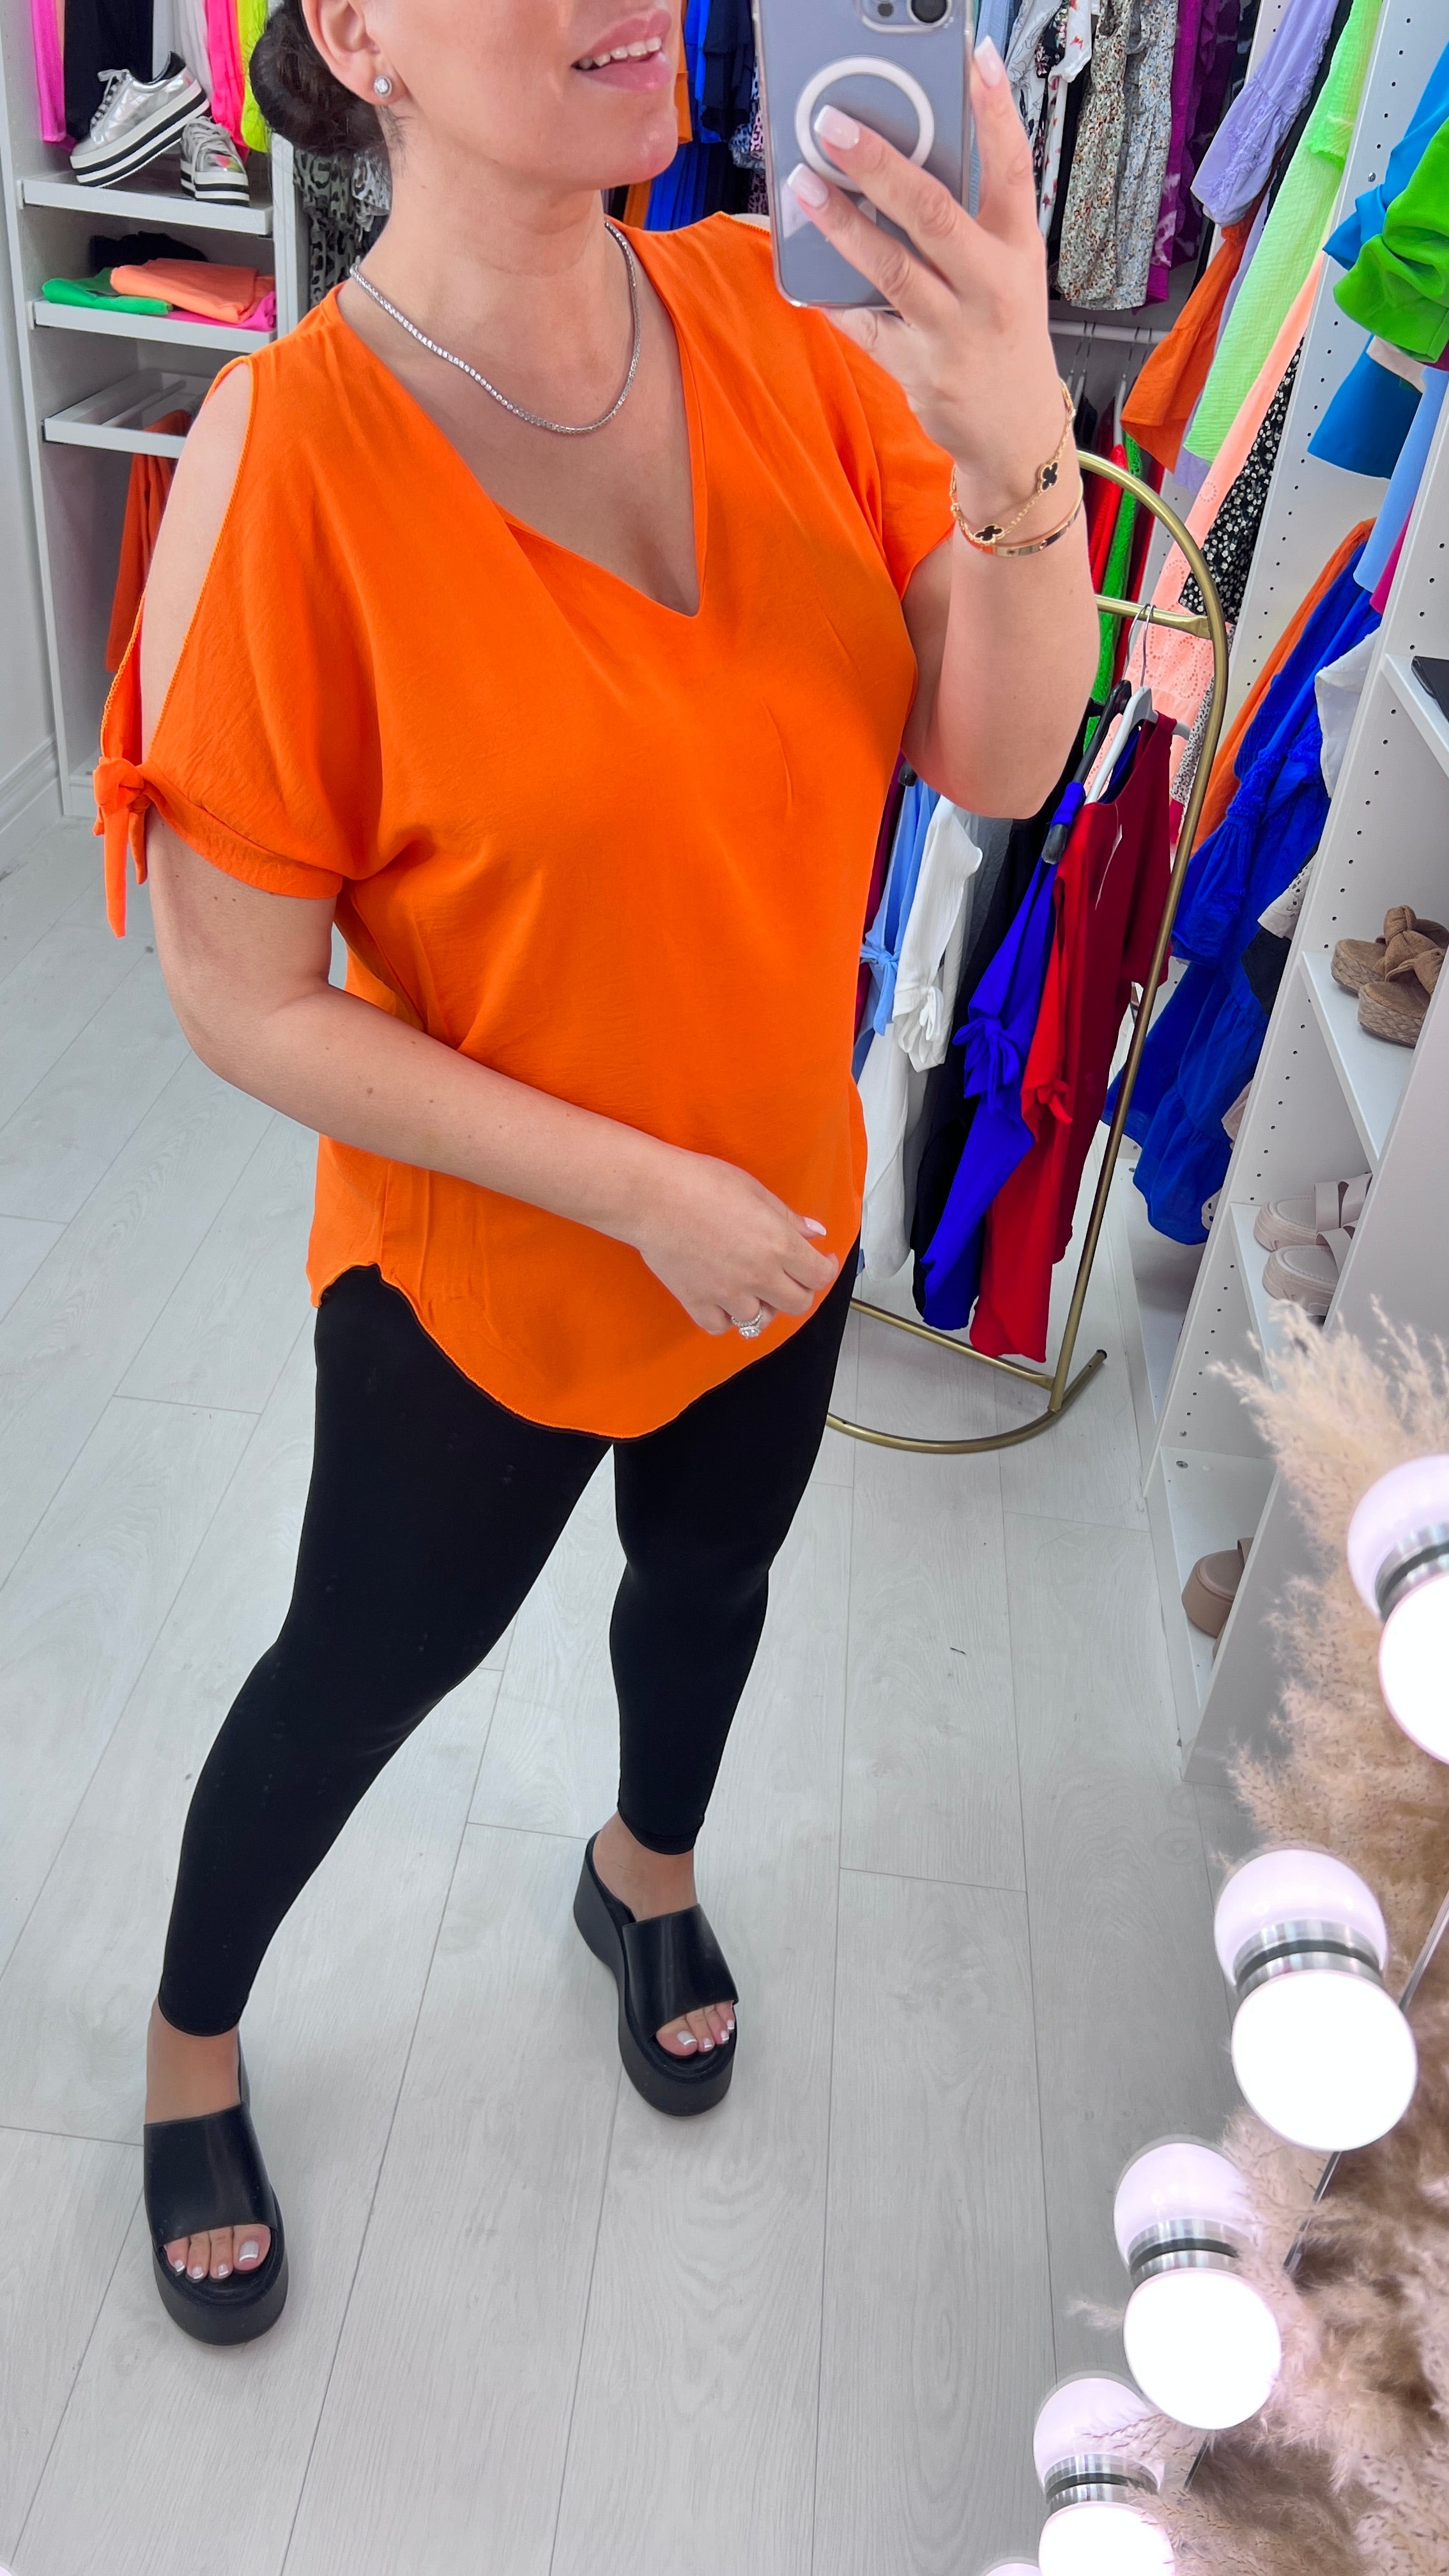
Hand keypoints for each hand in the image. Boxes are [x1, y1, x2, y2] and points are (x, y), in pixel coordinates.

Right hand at [626, 1148, 838, 1336]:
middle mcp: (758, 1276)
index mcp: (778, 1244)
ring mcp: (727, 1294)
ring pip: (759, 1320)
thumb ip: (788, 1218)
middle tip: (789, 1275)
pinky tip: (723, 1299)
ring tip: (752, 1287)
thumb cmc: (699, 1182)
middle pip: (797, 1304)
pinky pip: (721, 1326)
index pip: (819, 1276)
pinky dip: (725, 1318)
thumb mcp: (755, 1190)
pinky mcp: (696, 1302)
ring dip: (761, 1306)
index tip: (821, 1261)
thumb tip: (814, 1234)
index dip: (826, 1270)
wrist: (650, 1195)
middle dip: (798, 1290)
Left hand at [786, 44, 1071, 532]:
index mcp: (1017, 249)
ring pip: (890, 267)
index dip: (996, 111)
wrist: (1015, 432)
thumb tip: (904, 161)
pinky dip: (833, 297)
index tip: (976, 58)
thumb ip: (970, 221)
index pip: (1013, 167)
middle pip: (933, 212)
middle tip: (833, 125)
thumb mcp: (1008, 270)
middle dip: (879, 164)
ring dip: (841, 224)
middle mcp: (991, 286)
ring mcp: (954, 331)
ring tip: (804, 186)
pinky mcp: (920, 369)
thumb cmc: (1002, 334)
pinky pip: (865, 324)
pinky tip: (805, 273)